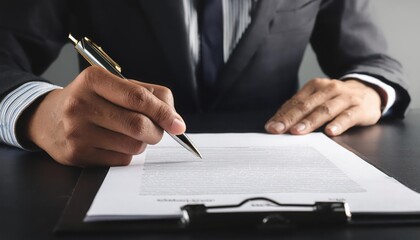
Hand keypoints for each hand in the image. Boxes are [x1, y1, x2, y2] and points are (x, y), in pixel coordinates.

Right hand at [23, 66, 184, 166]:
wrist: (46, 118)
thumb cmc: (90, 100)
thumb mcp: (113, 85)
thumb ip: (148, 95)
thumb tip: (175, 120)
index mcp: (94, 79)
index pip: (139, 98)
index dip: (164, 113)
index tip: (178, 125)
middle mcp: (81, 104)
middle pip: (138, 125)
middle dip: (156, 131)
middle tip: (156, 131)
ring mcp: (77, 131)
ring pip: (133, 146)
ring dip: (142, 143)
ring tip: (129, 134)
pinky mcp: (77, 154)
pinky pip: (121, 160)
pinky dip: (127, 154)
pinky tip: (114, 144)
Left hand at [265, 78, 381, 135]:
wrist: (370, 91)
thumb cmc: (337, 99)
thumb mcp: (318, 100)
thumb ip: (300, 109)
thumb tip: (277, 123)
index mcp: (315, 87)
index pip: (295, 102)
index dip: (282, 115)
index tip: (271, 127)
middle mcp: (329, 89)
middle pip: (306, 105)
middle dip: (290, 119)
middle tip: (278, 130)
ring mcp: (345, 97)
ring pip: (325, 110)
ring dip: (310, 121)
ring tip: (298, 131)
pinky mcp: (360, 108)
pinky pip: (348, 116)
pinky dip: (339, 124)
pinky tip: (331, 132)